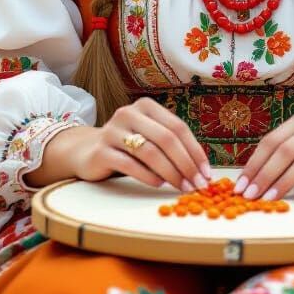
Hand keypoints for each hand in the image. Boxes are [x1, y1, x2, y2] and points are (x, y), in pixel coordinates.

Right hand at [75, 97, 212, 192]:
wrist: (86, 151)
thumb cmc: (127, 146)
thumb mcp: (148, 137)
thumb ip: (170, 145)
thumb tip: (202, 168)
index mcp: (146, 106)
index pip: (178, 127)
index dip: (195, 150)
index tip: (206, 172)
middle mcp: (129, 113)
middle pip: (166, 138)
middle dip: (186, 164)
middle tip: (197, 184)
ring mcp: (113, 130)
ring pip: (149, 151)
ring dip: (170, 172)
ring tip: (182, 187)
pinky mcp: (101, 150)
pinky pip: (129, 164)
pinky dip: (147, 175)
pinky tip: (158, 184)